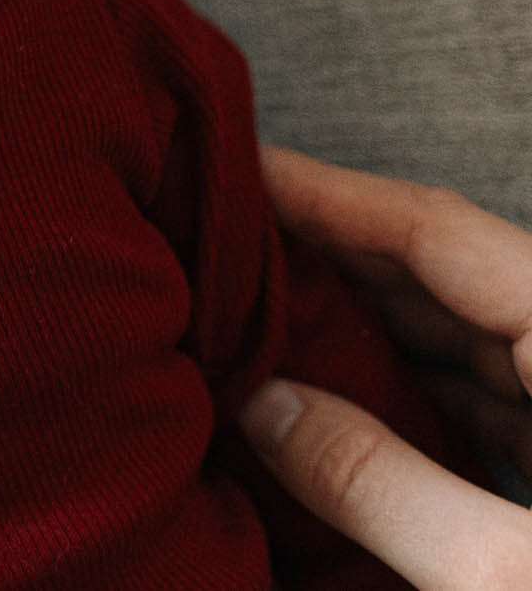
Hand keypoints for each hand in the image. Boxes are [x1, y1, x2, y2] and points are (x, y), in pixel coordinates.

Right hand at [238, 146, 531, 588]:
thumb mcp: (510, 579)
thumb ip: (377, 485)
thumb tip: (266, 406)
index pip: (438, 231)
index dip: (327, 193)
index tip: (230, 166)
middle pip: (454, 278)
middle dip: (334, 262)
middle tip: (213, 250)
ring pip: (476, 344)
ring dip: (372, 336)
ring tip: (259, 327)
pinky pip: (505, 409)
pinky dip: (422, 402)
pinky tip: (347, 415)